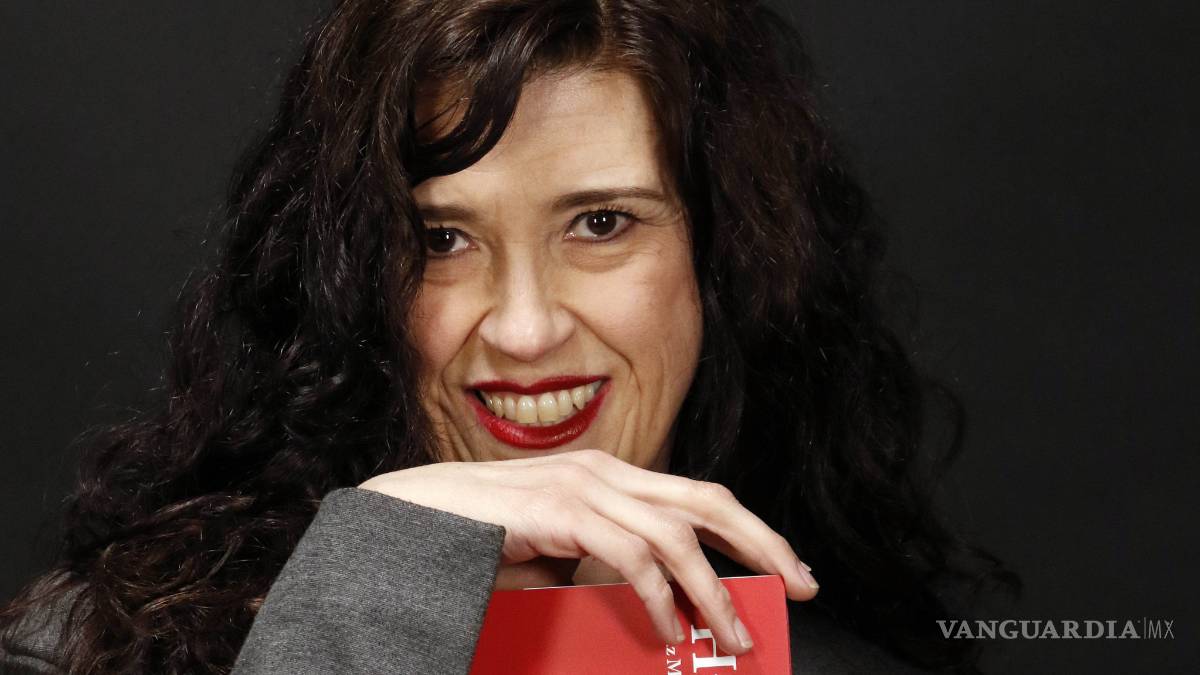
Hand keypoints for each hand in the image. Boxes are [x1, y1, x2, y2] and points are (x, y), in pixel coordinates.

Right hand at [359, 449, 818, 654]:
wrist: (409, 519)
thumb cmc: (480, 541)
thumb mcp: (558, 558)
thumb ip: (604, 573)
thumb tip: (657, 615)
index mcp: (609, 477)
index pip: (697, 497)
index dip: (750, 531)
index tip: (787, 568)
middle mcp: (604, 472)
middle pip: (707, 501)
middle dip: (762, 544)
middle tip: (801, 586)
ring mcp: (581, 487)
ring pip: (676, 534)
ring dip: (713, 591)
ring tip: (732, 638)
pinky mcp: (556, 510)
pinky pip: (628, 555)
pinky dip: (657, 597)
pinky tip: (666, 629)